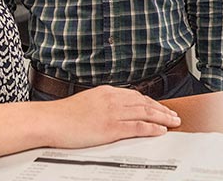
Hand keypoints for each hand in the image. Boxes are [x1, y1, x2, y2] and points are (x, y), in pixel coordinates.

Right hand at [0, 85, 181, 157]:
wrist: (49, 120)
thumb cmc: (61, 115)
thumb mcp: (85, 102)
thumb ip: (100, 103)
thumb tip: (109, 110)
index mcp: (105, 92)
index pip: (135, 95)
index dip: (150, 101)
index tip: (159, 106)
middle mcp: (111, 99)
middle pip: (144, 102)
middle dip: (161, 108)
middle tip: (174, 114)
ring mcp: (112, 113)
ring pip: (145, 112)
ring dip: (162, 117)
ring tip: (173, 121)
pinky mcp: (110, 127)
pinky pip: (137, 126)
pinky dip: (152, 127)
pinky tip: (160, 130)